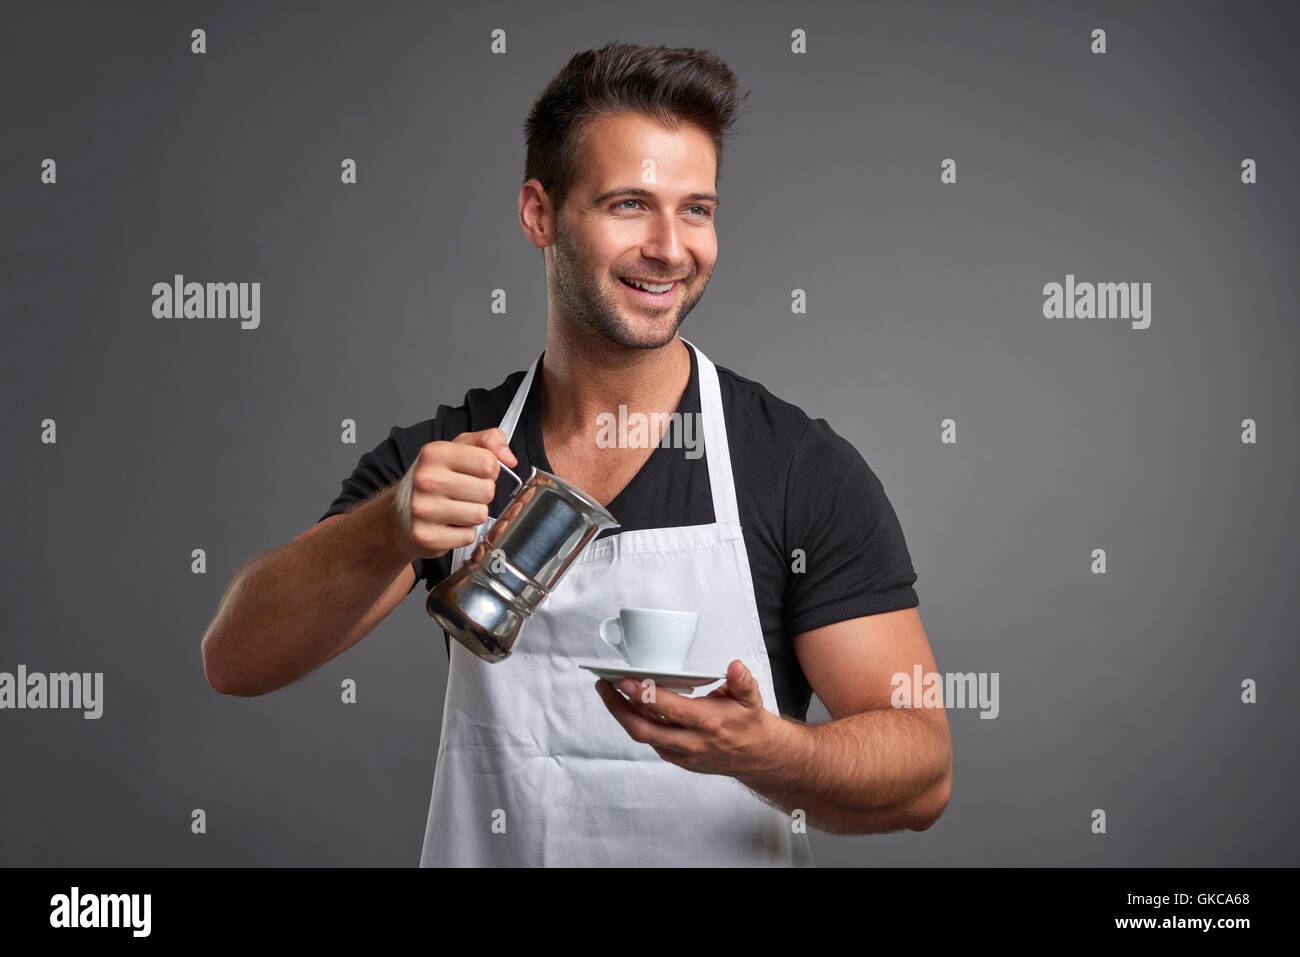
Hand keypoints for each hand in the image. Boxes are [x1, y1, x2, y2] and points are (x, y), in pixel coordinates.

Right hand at [391, 428, 517, 558]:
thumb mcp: (460, 449)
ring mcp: (423, 510)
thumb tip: (509, 459)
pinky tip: (447, 525)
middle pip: (487, 490)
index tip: (475, 473)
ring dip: (473, 514)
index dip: (489, 471)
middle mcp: (426, 479)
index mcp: (435, 453)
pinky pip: (468, 536)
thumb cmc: (435, 480)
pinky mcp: (426, 537)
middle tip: (463, 494)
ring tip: (455, 508)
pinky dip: (463, 533)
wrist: (400, 513)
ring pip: (480, 514)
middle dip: (482, 494)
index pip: (488, 463)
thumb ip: (490, 441)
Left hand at [594, 659, 786, 778]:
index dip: (646, 695)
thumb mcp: (751, 698)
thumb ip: (742, 681)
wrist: (756, 756)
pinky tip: (628, 705)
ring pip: (643, 736)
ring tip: (608, 691)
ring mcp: (681, 753)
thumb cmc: (748, 723)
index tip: (626, 680)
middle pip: (644, 729)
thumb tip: (735, 666)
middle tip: (603, 686)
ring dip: (622, 714)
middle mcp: (691, 741)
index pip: (670, 710)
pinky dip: (636, 722)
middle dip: (618, 707)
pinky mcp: (676, 758)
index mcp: (707, 723)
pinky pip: (650, 740)